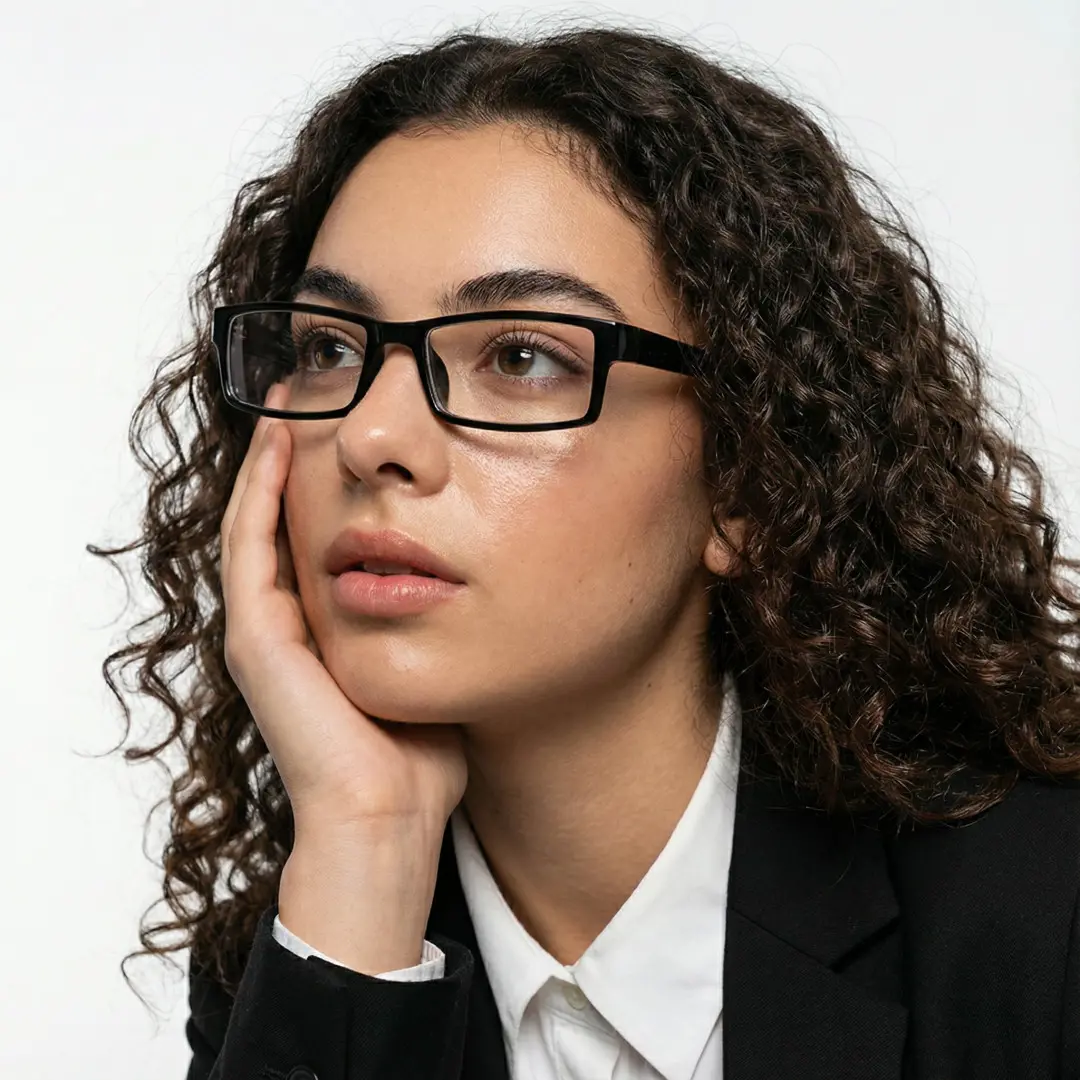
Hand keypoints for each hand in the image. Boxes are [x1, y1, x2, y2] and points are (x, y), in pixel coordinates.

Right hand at [219, 384, 467, 835]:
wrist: (392, 817)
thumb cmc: (423, 756)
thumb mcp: (437, 665)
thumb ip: (443, 622)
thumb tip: (487, 582)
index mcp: (324, 631)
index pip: (315, 536)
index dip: (325, 480)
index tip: (349, 426)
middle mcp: (286, 624)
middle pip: (279, 519)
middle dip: (291, 455)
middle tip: (308, 391)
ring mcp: (264, 631)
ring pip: (255, 521)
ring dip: (268, 458)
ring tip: (287, 398)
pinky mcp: (257, 639)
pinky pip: (251, 546)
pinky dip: (259, 491)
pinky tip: (279, 441)